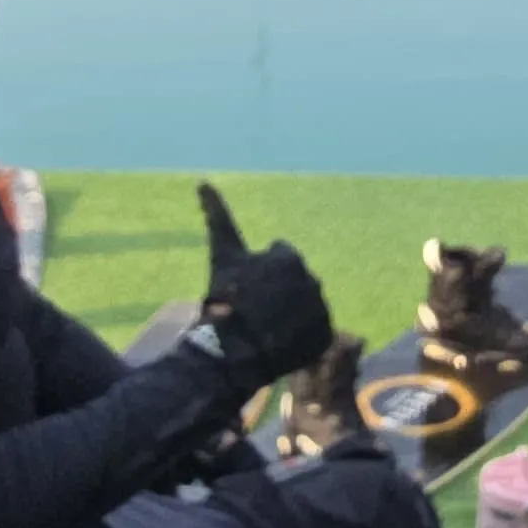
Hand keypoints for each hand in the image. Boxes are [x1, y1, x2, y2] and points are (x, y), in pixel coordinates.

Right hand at [178, 181, 333, 397]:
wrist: (236, 347)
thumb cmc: (225, 297)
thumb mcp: (222, 254)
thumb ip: (217, 216)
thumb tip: (203, 181)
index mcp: (289, 257)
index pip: (278, 256)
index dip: (258, 271)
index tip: (245, 287)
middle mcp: (312, 278)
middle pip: (293, 282)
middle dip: (278, 291)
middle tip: (255, 310)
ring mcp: (320, 308)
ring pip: (304, 306)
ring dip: (290, 312)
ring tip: (265, 328)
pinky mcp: (324, 335)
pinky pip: (313, 332)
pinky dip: (301, 335)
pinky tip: (279, 342)